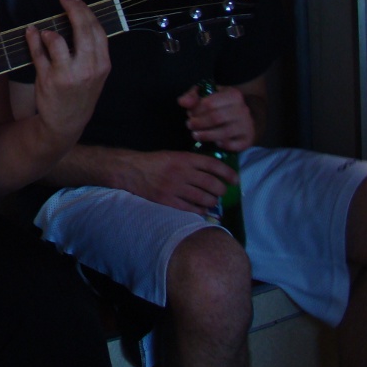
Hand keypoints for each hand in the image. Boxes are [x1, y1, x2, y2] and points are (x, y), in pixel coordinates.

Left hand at [26, 0, 110, 143]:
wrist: (66, 123)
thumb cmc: (80, 93)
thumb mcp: (95, 73)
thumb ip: (90, 49)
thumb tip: (79, 18)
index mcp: (102, 64)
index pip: (97, 30)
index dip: (86, 10)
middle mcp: (88, 68)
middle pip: (82, 29)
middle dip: (73, 8)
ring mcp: (67, 74)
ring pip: (57, 40)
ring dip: (49, 30)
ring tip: (45, 30)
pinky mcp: (49, 79)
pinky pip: (38, 53)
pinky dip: (33, 39)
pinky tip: (31, 33)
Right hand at [110, 149, 234, 214]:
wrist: (131, 171)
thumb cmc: (154, 162)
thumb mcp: (174, 155)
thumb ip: (192, 162)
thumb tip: (214, 171)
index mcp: (184, 158)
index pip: (212, 165)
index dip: (227, 173)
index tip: (235, 179)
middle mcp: (182, 172)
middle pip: (211, 183)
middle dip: (221, 190)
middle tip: (222, 192)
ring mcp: (175, 188)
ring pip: (203, 198)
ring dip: (212, 201)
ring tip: (213, 201)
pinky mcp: (167, 201)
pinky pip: (190, 209)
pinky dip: (200, 210)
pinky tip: (202, 209)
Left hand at [177, 83, 256, 152]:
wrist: (243, 120)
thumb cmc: (220, 106)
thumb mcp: (206, 97)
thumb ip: (192, 97)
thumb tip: (182, 102)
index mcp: (233, 95)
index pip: (209, 103)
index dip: (195, 110)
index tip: (190, 114)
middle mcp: (242, 109)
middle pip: (216, 118)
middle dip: (199, 123)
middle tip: (190, 125)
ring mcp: (247, 125)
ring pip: (224, 133)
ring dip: (206, 135)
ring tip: (196, 135)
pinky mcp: (247, 140)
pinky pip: (232, 145)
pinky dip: (220, 145)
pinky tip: (213, 142)